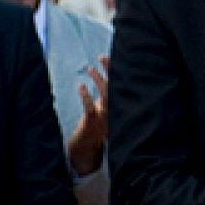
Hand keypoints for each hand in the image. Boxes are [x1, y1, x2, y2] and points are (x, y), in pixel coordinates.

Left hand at [68, 57, 108, 176]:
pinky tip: (81, 86)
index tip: (118, 57)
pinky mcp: (92, 123)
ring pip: (105, 96)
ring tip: (90, 69)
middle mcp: (114, 111)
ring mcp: (104, 117)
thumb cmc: (96, 125)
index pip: (122, 86)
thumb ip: (109, 95)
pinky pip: (90, 108)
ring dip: (98, 80)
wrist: (87, 146)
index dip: (120, 72)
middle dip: (111, 71)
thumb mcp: (106, 110)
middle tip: (102, 57)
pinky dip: (85, 96)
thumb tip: (110, 76)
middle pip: (116, 87)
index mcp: (119, 107)